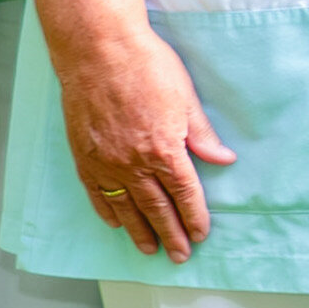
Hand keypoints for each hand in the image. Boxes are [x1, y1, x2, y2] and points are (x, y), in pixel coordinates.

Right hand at [49, 15, 232, 268]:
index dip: (195, 217)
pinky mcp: (84, 156)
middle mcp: (134, 163)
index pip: (185, 194)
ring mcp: (106, 162)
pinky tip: (115, 223)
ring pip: (125, 207)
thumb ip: (203, 135)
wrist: (98, 51)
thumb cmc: (147, 67)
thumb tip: (224, 160)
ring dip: (139, 231)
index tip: (201, 234)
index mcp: (165, 150)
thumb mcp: (186, 99)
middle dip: (171, 234)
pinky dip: (107, 211)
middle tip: (180, 256)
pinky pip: (97, 193)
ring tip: (149, 249)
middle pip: (157, 208)